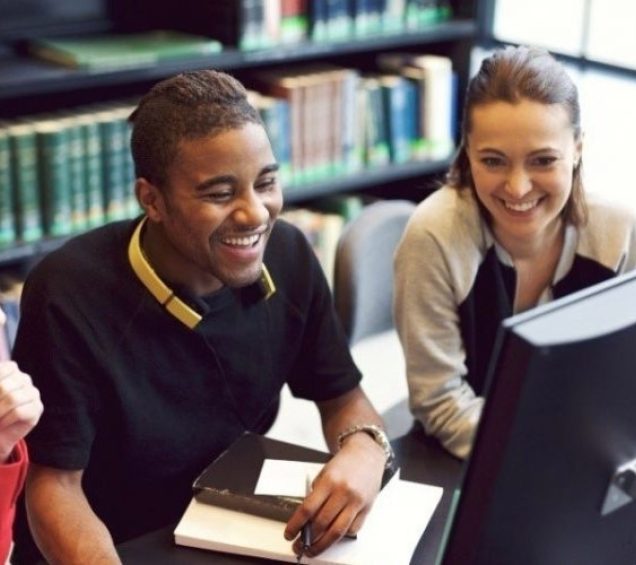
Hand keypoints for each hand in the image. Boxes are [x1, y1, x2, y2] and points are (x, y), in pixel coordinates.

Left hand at [0, 361, 42, 461]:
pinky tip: (2, 424)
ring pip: (13, 399)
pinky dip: (5, 420)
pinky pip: (19, 412)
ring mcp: (33, 393)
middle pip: (4, 387)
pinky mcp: (37, 408)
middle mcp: (24, 379)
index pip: (3, 370)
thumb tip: (5, 398)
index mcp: (10, 370)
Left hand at [284, 432, 385, 555]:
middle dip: (308, 539)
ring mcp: (356, 502)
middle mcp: (343, 492)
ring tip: (313, 550)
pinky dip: (341, 536)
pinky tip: (332, 537)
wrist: (367, 455)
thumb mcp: (324, 474)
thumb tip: (305, 520)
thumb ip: (316, 495)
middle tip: (300, 546)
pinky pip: (351, 529)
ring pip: (337, 532)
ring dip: (323, 545)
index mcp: (329, 481)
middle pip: (322, 523)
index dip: (296, 525)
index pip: (308, 509)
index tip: (289, 534)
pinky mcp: (367, 509)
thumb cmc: (344, 464)